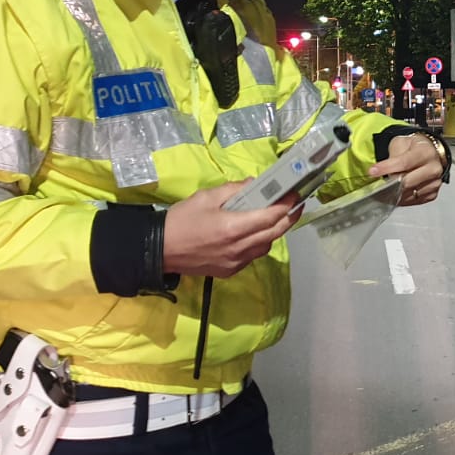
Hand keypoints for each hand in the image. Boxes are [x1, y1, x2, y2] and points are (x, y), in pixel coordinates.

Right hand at [162, 182, 299, 277]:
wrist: (159, 249)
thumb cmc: (181, 220)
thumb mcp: (206, 197)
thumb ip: (234, 189)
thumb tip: (254, 184)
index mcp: (233, 227)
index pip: (271, 217)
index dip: (287, 205)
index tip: (295, 194)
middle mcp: (239, 248)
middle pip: (275, 233)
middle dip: (289, 218)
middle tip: (295, 205)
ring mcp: (235, 262)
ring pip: (266, 246)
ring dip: (274, 232)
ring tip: (273, 218)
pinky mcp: (230, 271)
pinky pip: (253, 256)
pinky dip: (259, 243)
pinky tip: (252, 233)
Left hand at [370, 133, 445, 205]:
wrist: (430, 154)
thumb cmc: (415, 148)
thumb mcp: (402, 143)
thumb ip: (393, 155)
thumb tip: (383, 169)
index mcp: (426, 152)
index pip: (404, 162)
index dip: (387, 168)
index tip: (373, 171)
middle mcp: (433, 168)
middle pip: (407, 182)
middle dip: (389, 183)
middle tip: (377, 183)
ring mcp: (434, 183)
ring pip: (409, 194)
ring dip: (395, 192)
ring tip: (387, 186)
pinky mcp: (432, 194)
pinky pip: (413, 201)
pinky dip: (402, 198)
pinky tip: (398, 191)